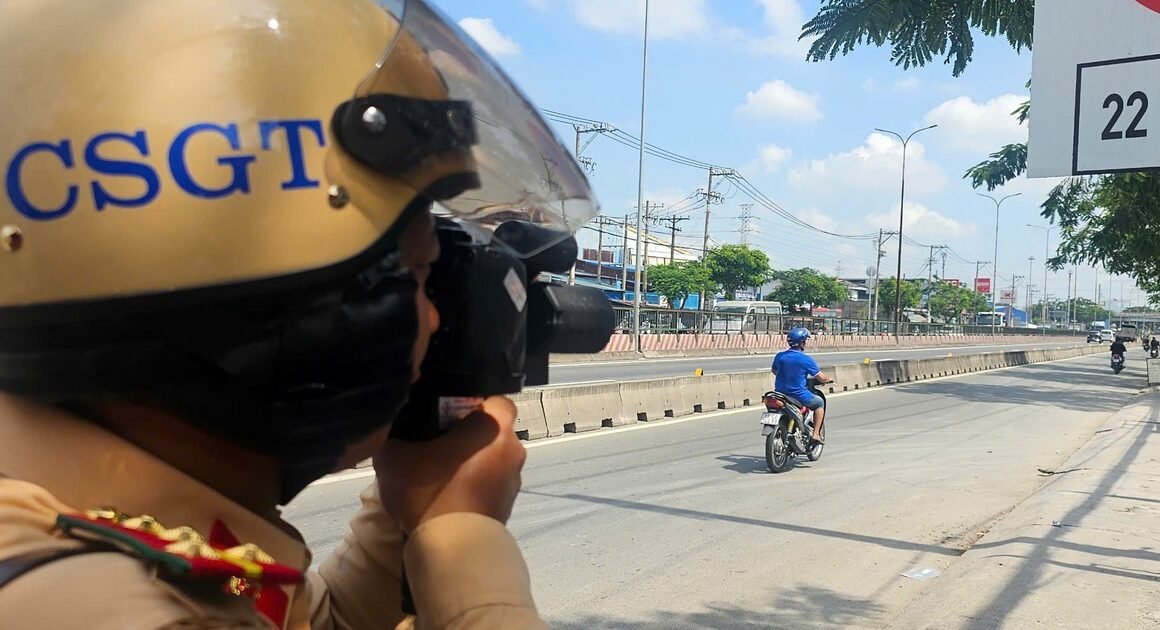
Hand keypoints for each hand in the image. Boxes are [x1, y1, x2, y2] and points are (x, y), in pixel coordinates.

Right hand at [374, 396, 525, 532]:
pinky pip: (491, 484)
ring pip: (493, 459)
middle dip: (469, 435)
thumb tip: (391, 432)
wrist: (453, 548)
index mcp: (493, 427)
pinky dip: (475, 485)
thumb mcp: (393, 457)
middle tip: (438, 443)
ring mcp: (514, 479)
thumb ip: (394, 436)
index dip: (472, 402)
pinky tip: (449, 497)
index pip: (494, 399)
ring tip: (440, 475)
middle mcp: (512, 448)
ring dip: (473, 462)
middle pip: (492, 431)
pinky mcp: (509, 505)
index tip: (448, 414)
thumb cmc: (429, 492)